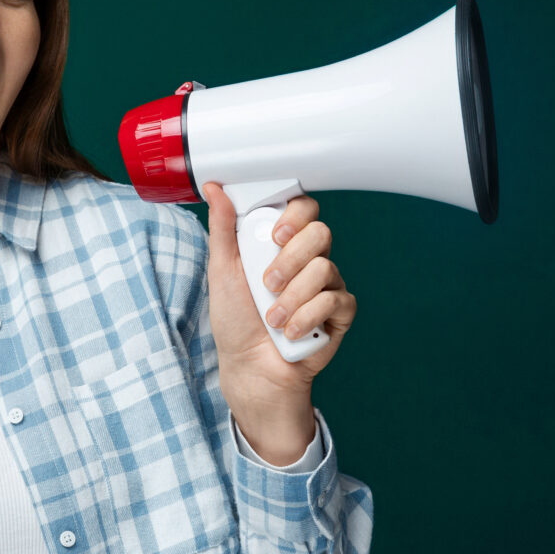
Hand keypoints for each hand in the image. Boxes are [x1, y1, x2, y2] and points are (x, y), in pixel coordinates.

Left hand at [199, 182, 357, 439]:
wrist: (249, 367)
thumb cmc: (235, 319)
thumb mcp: (222, 270)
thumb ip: (222, 227)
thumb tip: (214, 187)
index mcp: (282, 243)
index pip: (304, 209)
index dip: (295, 215)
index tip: (274, 235)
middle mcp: (309, 259)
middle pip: (320, 233)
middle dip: (290, 259)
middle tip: (267, 283)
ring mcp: (327, 285)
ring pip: (325, 268)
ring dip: (292, 297)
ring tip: (272, 318)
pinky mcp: (340, 312)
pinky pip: (336, 300)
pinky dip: (307, 317)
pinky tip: (290, 332)